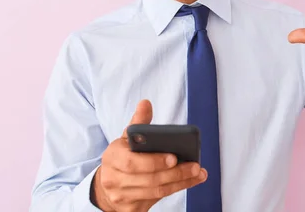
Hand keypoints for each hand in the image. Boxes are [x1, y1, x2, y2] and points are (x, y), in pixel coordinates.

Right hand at [91, 100, 206, 211]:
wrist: (106, 186)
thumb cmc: (122, 157)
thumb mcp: (126, 138)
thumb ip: (138, 122)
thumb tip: (145, 103)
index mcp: (112, 156)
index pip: (132, 162)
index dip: (154, 161)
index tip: (173, 157)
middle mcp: (113, 178)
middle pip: (149, 179)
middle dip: (175, 173)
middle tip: (195, 166)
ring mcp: (120, 196)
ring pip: (155, 191)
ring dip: (180, 182)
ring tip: (198, 173)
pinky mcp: (128, 209)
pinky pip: (156, 200)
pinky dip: (176, 190)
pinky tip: (190, 182)